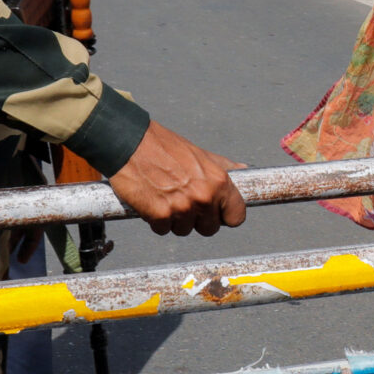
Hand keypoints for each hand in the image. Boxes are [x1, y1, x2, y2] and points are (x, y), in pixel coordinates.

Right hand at [106, 119, 246, 236]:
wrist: (129, 143)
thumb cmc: (164, 146)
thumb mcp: (199, 154)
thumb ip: (222, 166)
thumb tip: (244, 169)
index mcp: (218, 181)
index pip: (236, 216)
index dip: (225, 216)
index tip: (217, 212)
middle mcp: (203, 197)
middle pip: (210, 228)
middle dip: (197, 219)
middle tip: (183, 201)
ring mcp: (181, 208)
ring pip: (184, 230)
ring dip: (175, 220)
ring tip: (165, 196)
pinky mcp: (159, 215)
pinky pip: (163, 230)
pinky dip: (156, 220)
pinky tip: (152, 201)